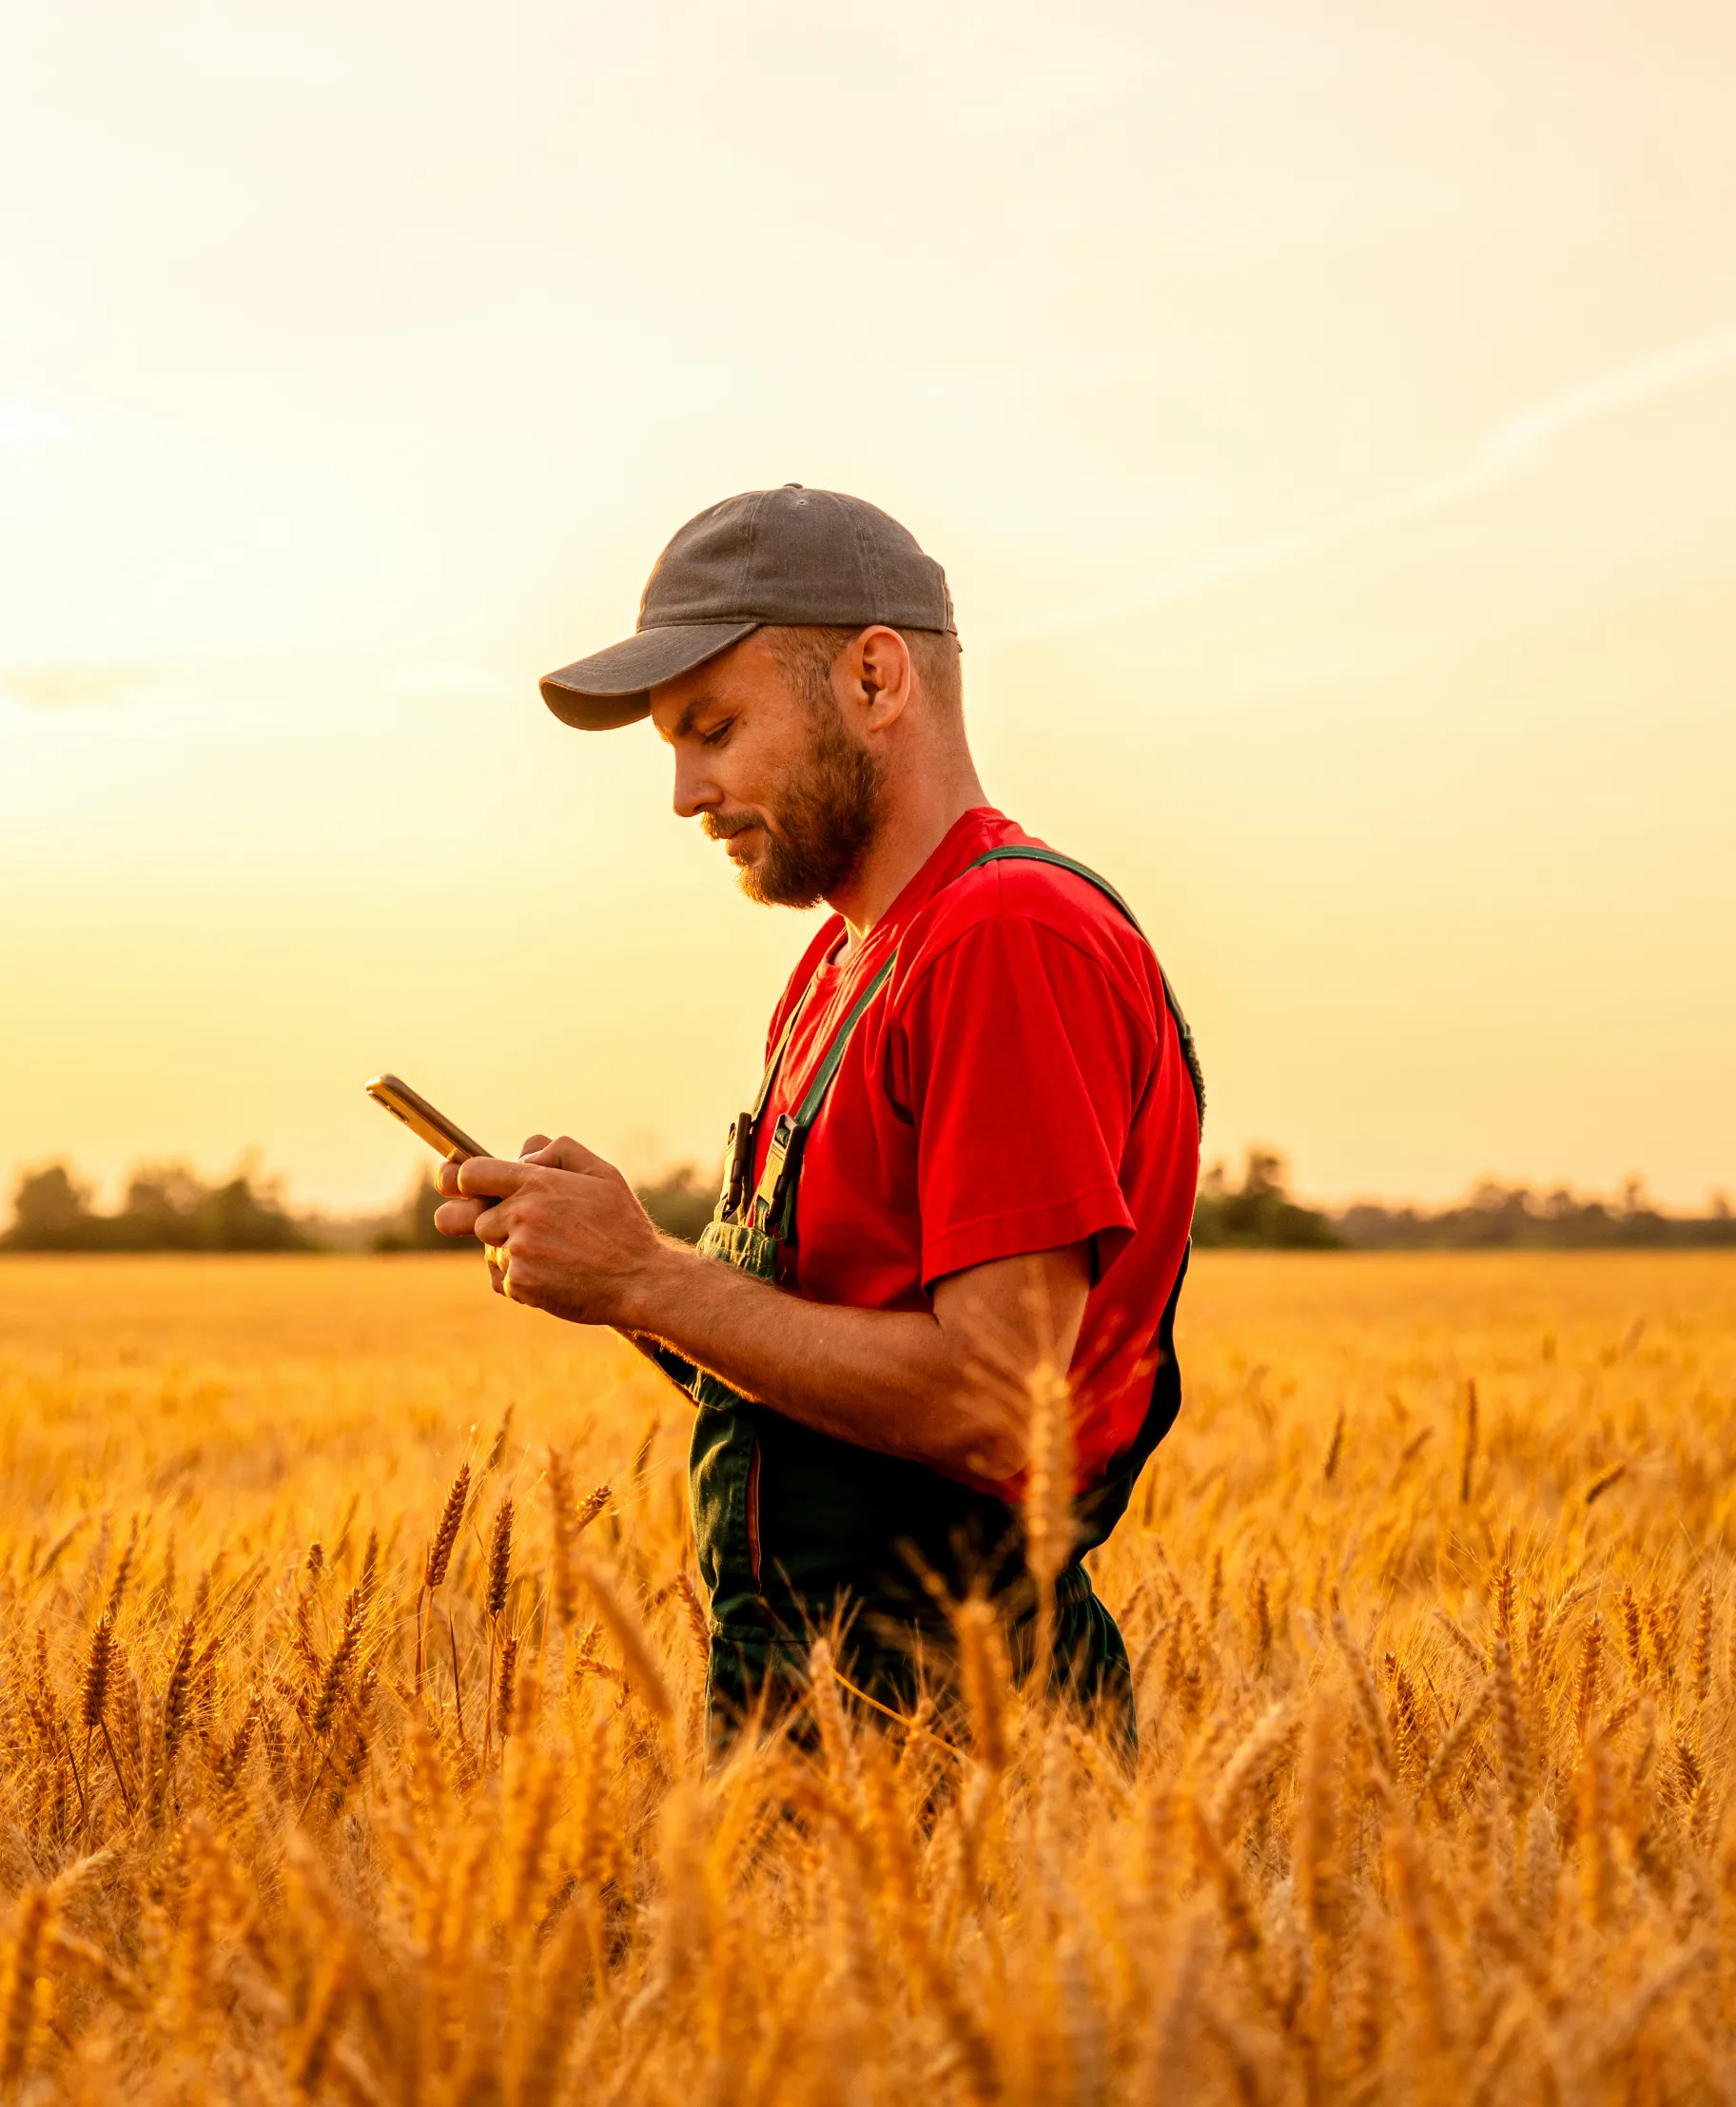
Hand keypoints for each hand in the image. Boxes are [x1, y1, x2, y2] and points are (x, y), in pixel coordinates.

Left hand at [435, 1134, 669, 1325]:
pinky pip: (502, 1278)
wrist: (640, 1281)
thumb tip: (524, 1154)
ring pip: (491, 1249)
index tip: (464, 1186)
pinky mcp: (519, 1284)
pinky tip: (552, 1275)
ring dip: (510, 1251)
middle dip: (475, 1219)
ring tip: (552, 1254)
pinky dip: (520, 1278)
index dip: (461, 1180)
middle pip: (469, 1216)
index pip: (470, 1174)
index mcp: (538, 1183)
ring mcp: (518, 1251)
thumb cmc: (622, 1226)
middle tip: (489, 1223)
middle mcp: (521, 1215)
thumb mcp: (602, 1173)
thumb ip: (559, 1150)